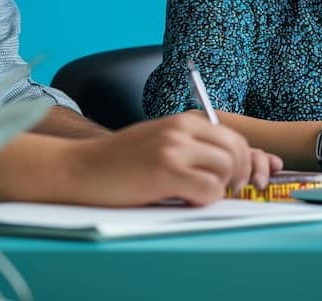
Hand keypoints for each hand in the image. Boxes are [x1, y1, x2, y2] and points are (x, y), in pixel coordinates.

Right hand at [69, 111, 282, 206]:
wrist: (80, 168)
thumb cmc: (120, 162)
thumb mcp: (161, 142)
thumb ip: (192, 147)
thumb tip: (233, 165)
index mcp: (184, 121)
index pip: (235, 137)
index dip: (241, 162)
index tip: (233, 181)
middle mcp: (182, 129)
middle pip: (236, 152)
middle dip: (236, 176)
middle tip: (219, 192)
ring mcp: (174, 148)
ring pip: (226, 171)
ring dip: (216, 189)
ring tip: (192, 195)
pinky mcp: (166, 171)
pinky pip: (209, 190)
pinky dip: (203, 201)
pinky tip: (183, 200)